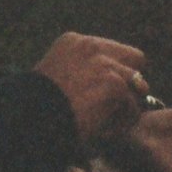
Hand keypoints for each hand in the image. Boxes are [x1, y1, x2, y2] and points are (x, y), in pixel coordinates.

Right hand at [33, 31, 151, 144]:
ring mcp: (105, 64)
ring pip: (138, 85)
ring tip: (110, 120)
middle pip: (135, 58)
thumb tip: (113, 82)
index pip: (112, 50)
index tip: (102, 90)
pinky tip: (105, 129)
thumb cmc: (39, 103)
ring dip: (127, 104)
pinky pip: (133, 107)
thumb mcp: (56, 74)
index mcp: (74, 41)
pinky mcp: (115, 84)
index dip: (112, 71)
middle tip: (119, 100)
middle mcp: (92, 47)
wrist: (34, 115)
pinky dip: (122, 122)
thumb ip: (82, 70)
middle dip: (131, 80)